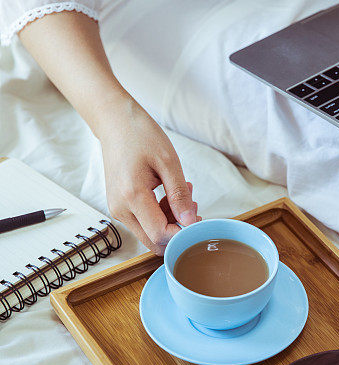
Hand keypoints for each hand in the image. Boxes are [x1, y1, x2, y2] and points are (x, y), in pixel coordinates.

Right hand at [98, 97, 198, 253]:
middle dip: (177, 229)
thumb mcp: (168, 162)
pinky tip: (169, 194)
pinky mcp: (119, 206)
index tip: (198, 217)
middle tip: (191, 204)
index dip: (183, 233)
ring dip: (170, 221)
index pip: (160, 234)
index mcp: (132, 196)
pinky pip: (143, 222)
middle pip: (153, 241)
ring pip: (149, 234)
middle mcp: (120, 208)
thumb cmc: (141, 136)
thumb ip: (179, 194)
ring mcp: (117, 209)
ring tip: (183, 191)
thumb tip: (190, 222)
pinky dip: (160, 215)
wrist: (115, 123)